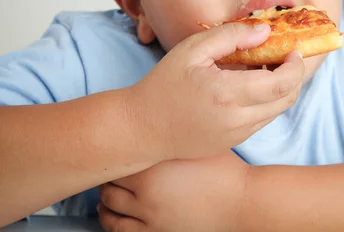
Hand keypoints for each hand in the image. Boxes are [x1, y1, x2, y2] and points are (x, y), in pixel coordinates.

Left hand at [98, 150, 248, 231]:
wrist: (240, 201)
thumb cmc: (223, 170)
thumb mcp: (197, 144)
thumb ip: (173, 136)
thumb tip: (156, 123)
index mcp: (154, 166)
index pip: (117, 159)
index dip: (114, 154)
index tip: (115, 150)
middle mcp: (145, 191)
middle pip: (108, 183)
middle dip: (107, 176)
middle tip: (110, 170)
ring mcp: (149, 215)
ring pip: (109, 209)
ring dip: (103, 200)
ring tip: (106, 193)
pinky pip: (120, 230)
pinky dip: (109, 222)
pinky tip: (109, 215)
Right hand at [124, 22, 304, 162]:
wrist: (142, 128)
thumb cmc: (163, 85)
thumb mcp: (192, 50)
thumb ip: (231, 36)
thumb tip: (265, 31)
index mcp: (228, 94)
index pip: (282, 83)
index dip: (295, 66)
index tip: (292, 50)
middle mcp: (238, 120)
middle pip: (286, 100)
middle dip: (294, 77)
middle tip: (284, 58)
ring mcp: (237, 135)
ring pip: (276, 112)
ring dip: (280, 90)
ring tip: (265, 69)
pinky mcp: (233, 142)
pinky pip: (260, 121)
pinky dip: (265, 102)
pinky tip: (248, 86)